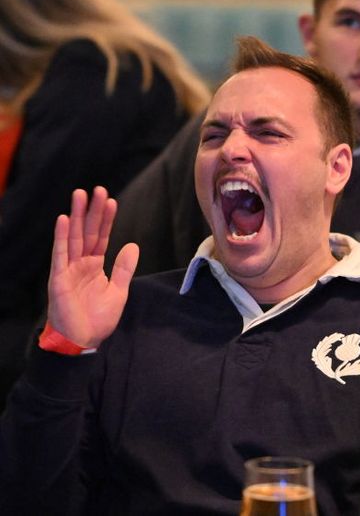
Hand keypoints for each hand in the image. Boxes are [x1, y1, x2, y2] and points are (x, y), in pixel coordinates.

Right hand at [47, 187, 138, 347]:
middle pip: (87, 232)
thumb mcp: (118, 291)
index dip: (106, 219)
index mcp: (94, 266)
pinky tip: (62, 219)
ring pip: (73, 237)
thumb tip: (132, 245)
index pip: (100, 237)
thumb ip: (124, 268)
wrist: (83, 340)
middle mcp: (80, 264)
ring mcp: (68, 269)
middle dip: (92, 211)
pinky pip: (60, 254)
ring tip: (80, 194)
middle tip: (97, 189)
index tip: (111, 200)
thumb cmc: (97, 319)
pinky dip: (61, 236)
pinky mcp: (58, 279)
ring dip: (75, 216)